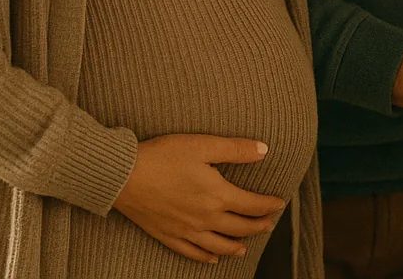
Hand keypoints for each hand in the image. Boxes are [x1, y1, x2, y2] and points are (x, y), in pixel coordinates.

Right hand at [113, 134, 284, 264]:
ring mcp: (186, 230)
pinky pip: (192, 252)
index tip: (279, 203)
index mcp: (217, 195)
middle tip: (269, 223)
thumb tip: (264, 150)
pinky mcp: (168, 235)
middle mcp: (205, 218)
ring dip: (236, 246)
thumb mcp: (202, 145)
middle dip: (258, 226)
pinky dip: (206, 257)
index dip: (268, 205)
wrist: (123, 175)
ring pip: (219, 245)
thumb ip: (235, 149)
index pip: (251, 205)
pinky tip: (213, 257)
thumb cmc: (162, 156)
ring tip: (245, 247)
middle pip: (239, 228)